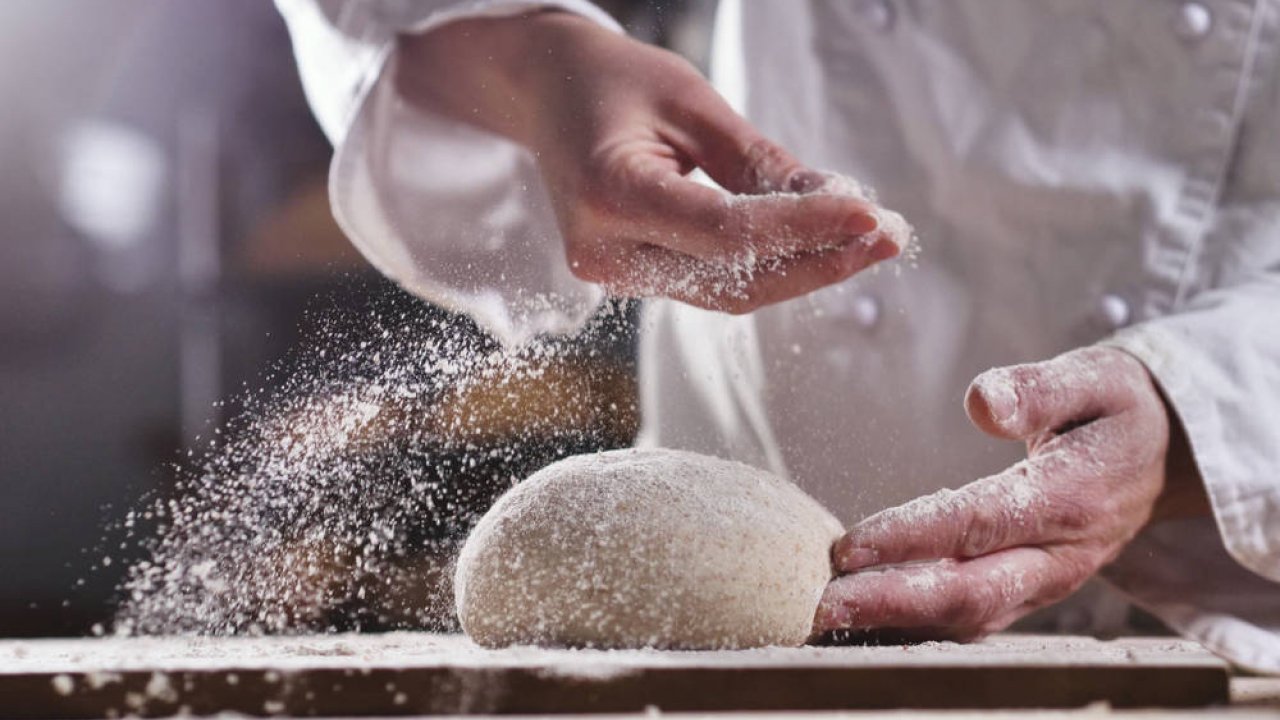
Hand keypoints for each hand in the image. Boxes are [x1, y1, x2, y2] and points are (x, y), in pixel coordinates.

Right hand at [397, 12, 900, 312]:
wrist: (544, 95)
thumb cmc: (613, 82)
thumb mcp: (692, 102)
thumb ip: (760, 161)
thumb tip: (840, 203)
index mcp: (608, 192)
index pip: (726, 232)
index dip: (806, 228)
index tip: (873, 213)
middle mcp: (603, 250)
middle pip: (734, 279)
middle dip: (820, 260)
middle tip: (891, 234)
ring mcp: (612, 272)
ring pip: (728, 293)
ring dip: (804, 271)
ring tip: (870, 240)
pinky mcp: (630, 275)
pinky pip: (712, 285)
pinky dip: (770, 267)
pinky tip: (820, 243)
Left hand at [813, 346, 1208, 641]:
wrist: (1168, 456)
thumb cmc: (1117, 410)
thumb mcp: (1094, 378)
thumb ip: (1037, 389)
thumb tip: (981, 404)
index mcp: (1072, 498)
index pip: (979, 523)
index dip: (913, 537)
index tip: (850, 544)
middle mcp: (1060, 556)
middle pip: (970, 592)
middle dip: (893, 602)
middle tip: (824, 604)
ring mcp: (1046, 582)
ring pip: (969, 617)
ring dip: (897, 622)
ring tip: (830, 617)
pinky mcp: (1030, 591)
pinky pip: (972, 618)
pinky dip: (917, 626)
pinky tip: (866, 621)